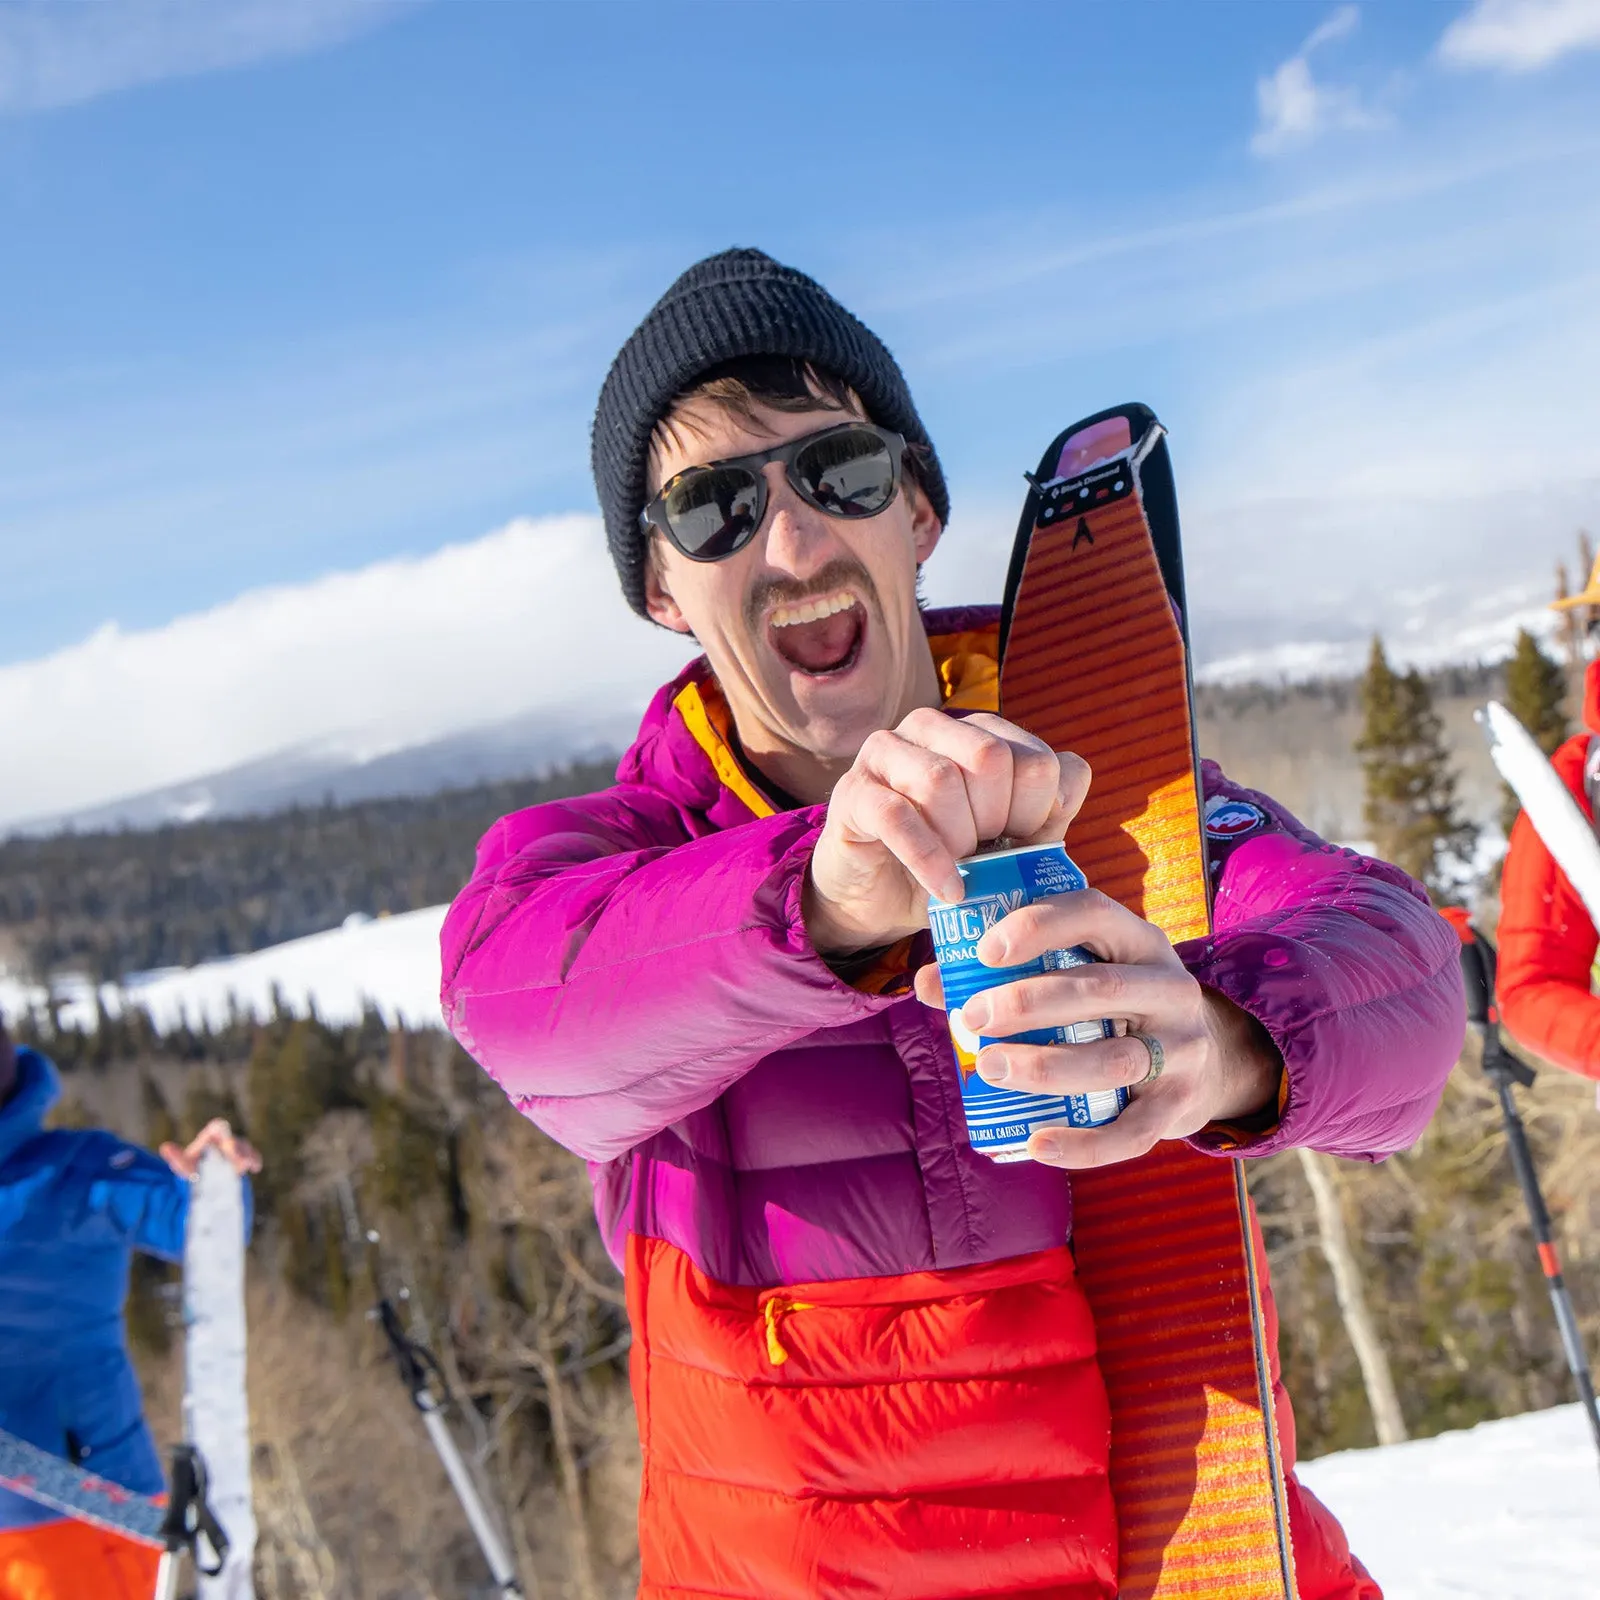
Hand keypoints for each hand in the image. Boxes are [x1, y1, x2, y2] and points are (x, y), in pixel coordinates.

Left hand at [160, 1118, 262, 1178]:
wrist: (203, 1182)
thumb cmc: (193, 1169)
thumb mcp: (184, 1165)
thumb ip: (177, 1157)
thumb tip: (165, 1147)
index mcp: (213, 1136)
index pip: (220, 1127)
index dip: (224, 1132)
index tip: (226, 1143)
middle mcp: (227, 1141)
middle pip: (236, 1140)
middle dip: (237, 1148)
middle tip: (237, 1158)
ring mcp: (238, 1151)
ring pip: (246, 1148)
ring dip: (247, 1155)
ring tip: (246, 1164)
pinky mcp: (245, 1162)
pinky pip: (253, 1158)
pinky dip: (255, 1161)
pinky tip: (255, 1168)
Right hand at [804, 708, 1090, 953]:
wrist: (884, 898)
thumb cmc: (955, 863)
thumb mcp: (1013, 841)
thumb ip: (1050, 810)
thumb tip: (1070, 781)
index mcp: (977, 730)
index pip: (1035, 758)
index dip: (1038, 813)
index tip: (1019, 843)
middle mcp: (930, 727)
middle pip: (989, 757)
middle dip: (996, 820)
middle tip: (985, 855)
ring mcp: (884, 752)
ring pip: (940, 779)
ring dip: (959, 839)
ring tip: (960, 869)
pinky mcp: (853, 792)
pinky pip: (898, 817)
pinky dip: (930, 861)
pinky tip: (947, 890)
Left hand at [912, 888, 1282, 1166]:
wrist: (1210, 1060)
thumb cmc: (1116, 1008)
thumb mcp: (1081, 974)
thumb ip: (1008, 973)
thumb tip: (928, 982)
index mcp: (1139, 941)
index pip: (1093, 913)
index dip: (1037, 927)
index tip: (983, 952)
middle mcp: (1170, 987)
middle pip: (1097, 990)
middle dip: (1026, 1003)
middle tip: (971, 1018)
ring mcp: (1184, 1048)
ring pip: (1112, 1060)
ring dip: (1045, 1067)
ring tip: (988, 1069)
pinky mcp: (1182, 1104)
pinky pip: (1132, 1131)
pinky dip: (1083, 1145)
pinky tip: (1037, 1145)